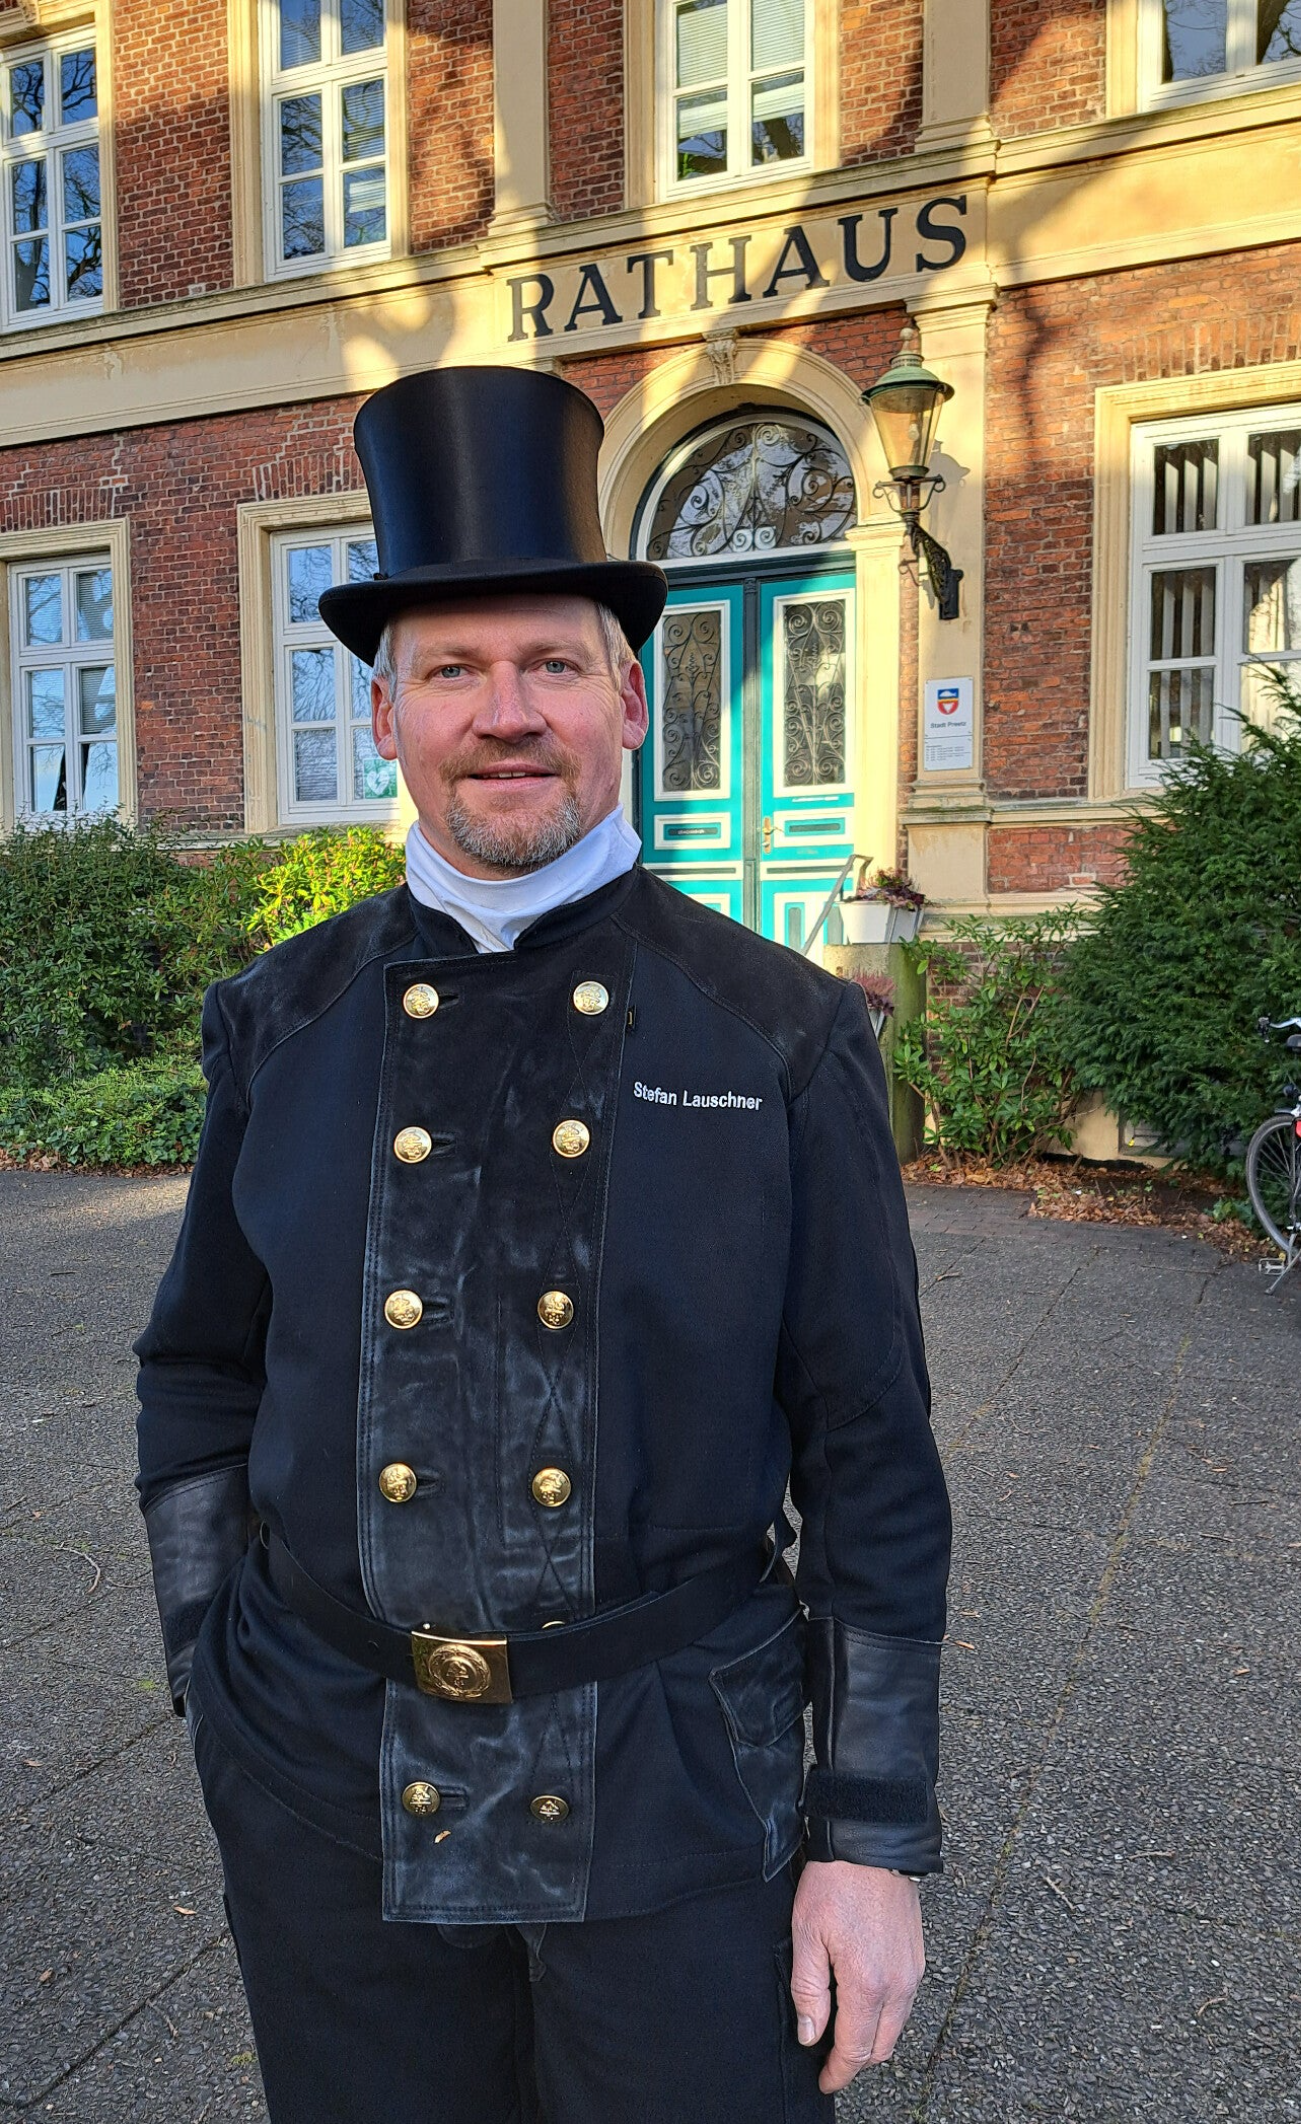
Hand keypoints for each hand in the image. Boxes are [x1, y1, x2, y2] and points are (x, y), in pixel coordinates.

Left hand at [789, 1859, 924, 2092]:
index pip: (856, 2050)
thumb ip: (808, 1991)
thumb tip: (811, 2036)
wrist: (872, 1842)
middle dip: (856, 2061)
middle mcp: (898, 1984)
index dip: (838, 2072)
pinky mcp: (917, 1955)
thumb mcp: (807, 1934)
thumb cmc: (836, 1883)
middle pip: (882, 2047)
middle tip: (830, 2059)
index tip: (824, 2081)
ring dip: (873, 2037)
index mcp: (868, 1985)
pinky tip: (863, 2001)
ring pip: (896, 2026)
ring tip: (843, 2030)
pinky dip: (885, 2014)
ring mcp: (912, 1970)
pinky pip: (904, 2002)